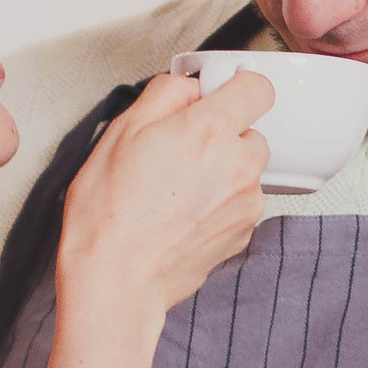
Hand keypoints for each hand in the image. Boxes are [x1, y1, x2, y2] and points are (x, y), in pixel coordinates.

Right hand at [58, 71, 271, 328]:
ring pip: (247, 170)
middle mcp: (238, 164)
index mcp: (210, 130)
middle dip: (223, 136)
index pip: (258, 88)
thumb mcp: (121, 132)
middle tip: (180, 152)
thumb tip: (190, 87)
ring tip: (177, 189)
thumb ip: (165, 94)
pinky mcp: (243, 232)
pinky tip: (184, 214)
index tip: (218, 96)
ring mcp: (246, 202)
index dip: (236, 87)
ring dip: (223, 171)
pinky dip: (221, 203)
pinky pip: (241, 203)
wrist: (116, 280)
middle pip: (252, 132)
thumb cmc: (109, 212)